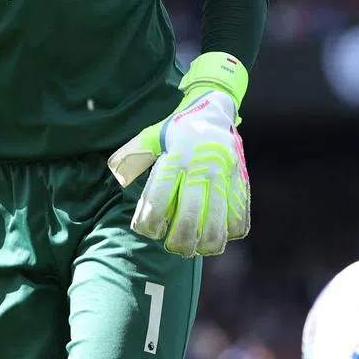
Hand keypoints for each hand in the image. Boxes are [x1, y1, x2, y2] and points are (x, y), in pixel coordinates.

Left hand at [108, 53, 250, 256]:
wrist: (215, 109)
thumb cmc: (177, 130)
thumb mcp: (150, 136)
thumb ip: (132, 155)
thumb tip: (117, 175)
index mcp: (175, 156)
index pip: (159, 197)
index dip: (150, 221)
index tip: (149, 229)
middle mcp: (200, 166)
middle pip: (188, 216)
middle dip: (178, 241)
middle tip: (173, 247)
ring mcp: (223, 175)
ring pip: (217, 223)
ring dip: (205, 244)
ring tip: (196, 248)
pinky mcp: (241, 180)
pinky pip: (240, 216)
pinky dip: (230, 233)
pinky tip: (218, 236)